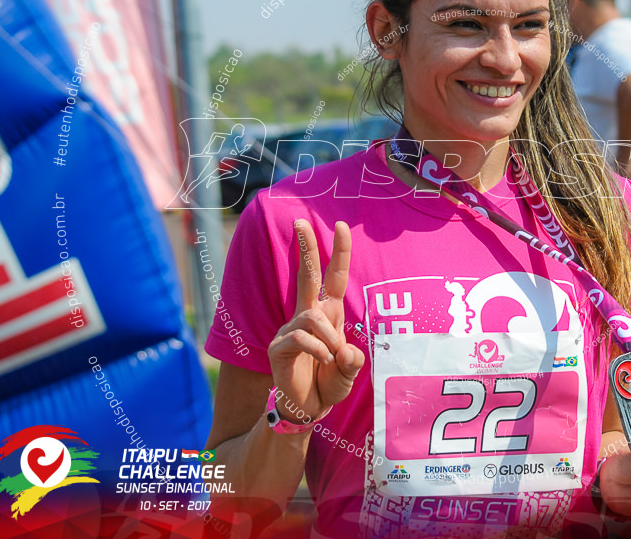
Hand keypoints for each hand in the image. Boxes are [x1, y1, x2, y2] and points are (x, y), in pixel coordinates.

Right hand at [267, 220, 364, 424]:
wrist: (308, 409)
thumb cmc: (328, 384)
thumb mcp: (349, 371)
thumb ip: (352, 360)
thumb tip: (346, 351)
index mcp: (328, 315)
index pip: (334, 278)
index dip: (339, 253)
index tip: (340, 226)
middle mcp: (308, 316)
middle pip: (307, 276)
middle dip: (306, 248)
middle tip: (301, 221)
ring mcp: (290, 329)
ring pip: (313, 318)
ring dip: (328, 337)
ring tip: (331, 358)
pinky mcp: (278, 347)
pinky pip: (301, 338)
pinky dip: (317, 350)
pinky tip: (322, 362)